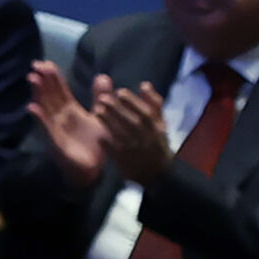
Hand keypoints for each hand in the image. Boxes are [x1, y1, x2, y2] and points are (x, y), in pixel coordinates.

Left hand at [90, 72, 177, 186]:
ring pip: (123, 136)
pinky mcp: (126, 162)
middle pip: (133, 123)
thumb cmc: (156, 143)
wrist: (157, 174)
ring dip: (109, 123)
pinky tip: (98, 135)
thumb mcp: (160, 125)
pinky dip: (107, 143)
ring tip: (97, 110)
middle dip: (118, 109)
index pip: (146, 114)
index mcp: (157, 130)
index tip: (120, 91)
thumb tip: (144, 84)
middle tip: (103, 98)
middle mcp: (148, 140)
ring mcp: (137, 152)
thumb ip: (154, 104)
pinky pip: (114, 152)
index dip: (133, 102)